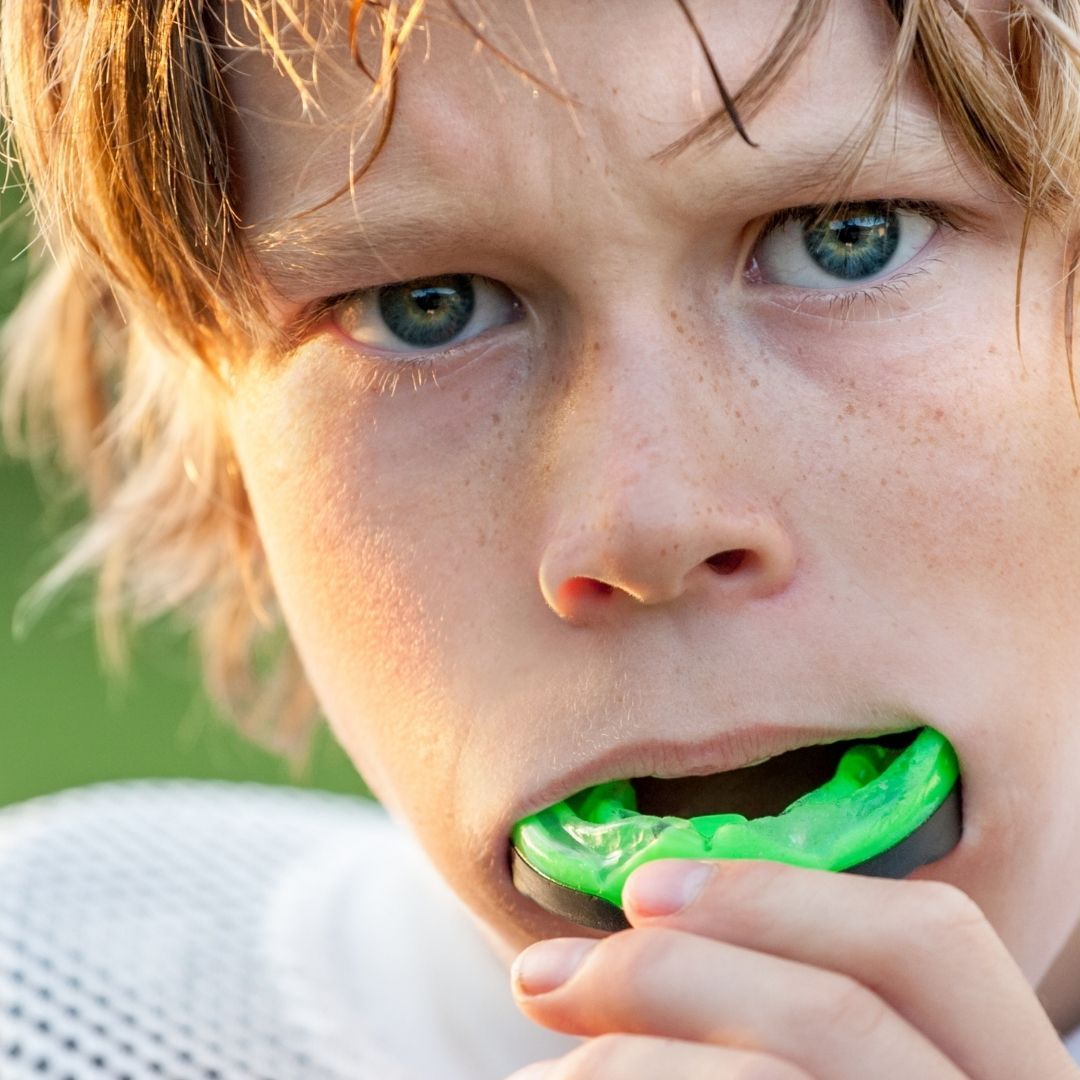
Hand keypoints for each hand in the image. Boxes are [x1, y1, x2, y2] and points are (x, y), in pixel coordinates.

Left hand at [505, 859, 1077, 1078]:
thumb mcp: (824, 1073)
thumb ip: (775, 1027)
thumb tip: (632, 938)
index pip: (932, 946)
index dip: (783, 896)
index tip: (643, 890)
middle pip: (841, 1010)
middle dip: (669, 972)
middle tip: (538, 977)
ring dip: (628, 1060)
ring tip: (542, 1076)